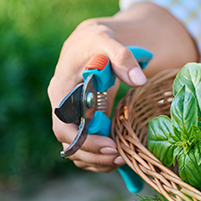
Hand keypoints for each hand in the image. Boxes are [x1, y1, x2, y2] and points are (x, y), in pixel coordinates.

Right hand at [47, 20, 146, 172]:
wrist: (90, 43)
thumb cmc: (96, 41)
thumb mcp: (108, 42)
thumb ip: (123, 58)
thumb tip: (139, 80)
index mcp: (61, 90)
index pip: (63, 125)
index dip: (84, 140)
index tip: (110, 146)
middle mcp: (62, 107)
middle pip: (68, 143)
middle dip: (93, 155)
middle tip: (120, 158)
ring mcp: (71, 116)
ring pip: (76, 148)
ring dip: (96, 160)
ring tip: (122, 160)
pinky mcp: (83, 121)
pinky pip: (86, 145)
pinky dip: (99, 156)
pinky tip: (119, 156)